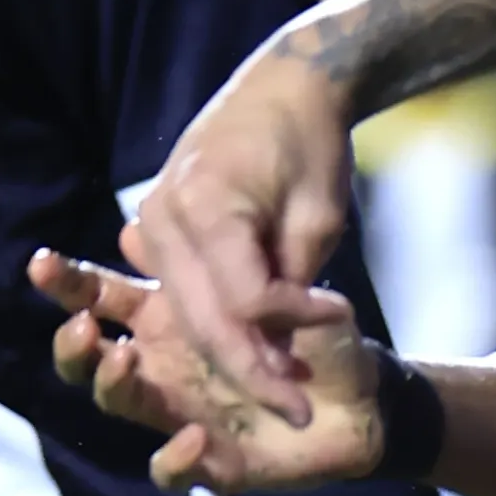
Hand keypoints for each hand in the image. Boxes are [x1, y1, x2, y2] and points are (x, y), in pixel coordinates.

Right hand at [30, 248, 380, 491]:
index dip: (69, 286)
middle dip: (73, 343)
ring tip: (121, 359)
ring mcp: (181, 412)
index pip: (104, 298)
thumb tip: (136, 228)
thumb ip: (216, 260)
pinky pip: (173, 470)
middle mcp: (163, 364)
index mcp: (169, 315)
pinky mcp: (213, 461)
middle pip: (90, 356)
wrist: (371, 394)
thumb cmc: (324, 330)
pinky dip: (173, 459)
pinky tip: (186, 437)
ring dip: (111, 385)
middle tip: (81, 325)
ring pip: (119, 405)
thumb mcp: (280, 279)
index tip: (42, 265)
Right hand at [119, 36, 357, 422]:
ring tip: (284, 384)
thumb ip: (293, 286)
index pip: (243, 300)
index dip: (293, 323)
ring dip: (233, 355)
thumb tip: (277, 351)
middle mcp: (164, 220)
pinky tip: (253, 348)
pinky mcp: (157, 233)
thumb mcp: (318, 217)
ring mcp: (152, 226)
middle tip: (300, 409)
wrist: (283, 85)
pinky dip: (215, 326)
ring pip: (187, 319)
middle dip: (254, 370)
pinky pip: (181, 297)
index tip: (342, 316)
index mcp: (204, 207)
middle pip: (203, 321)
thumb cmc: (310, 143)